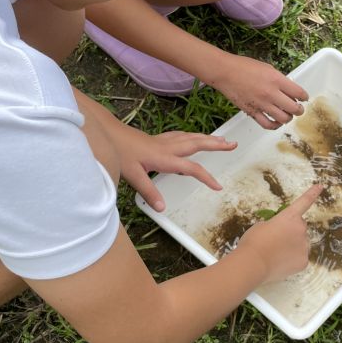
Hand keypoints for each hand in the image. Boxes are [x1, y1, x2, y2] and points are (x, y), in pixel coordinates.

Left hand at [112, 125, 236, 210]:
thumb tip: (163, 209)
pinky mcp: (158, 138)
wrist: (108, 133)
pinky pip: (182, 135)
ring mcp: (164, 140)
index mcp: (165, 158)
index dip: (206, 177)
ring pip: (191, 137)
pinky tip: (194, 137)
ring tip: (222, 140)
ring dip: (208, 138)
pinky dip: (193, 136)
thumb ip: (149, 192)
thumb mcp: (133, 176)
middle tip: (233, 145)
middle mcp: (168, 147)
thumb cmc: (119, 153)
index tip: (218, 186)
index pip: (191, 168)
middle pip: (197, 144)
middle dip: (216, 145)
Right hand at [211, 53, 307, 129]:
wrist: (226, 72)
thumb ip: (279, 80)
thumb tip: (288, 90)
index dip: (304, 97)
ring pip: (283, 118)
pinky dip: (275, 125)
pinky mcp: (252, 112)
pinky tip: (276, 122)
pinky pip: (268, 124)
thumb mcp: (268, 68)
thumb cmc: (245, 67)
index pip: (299, 93)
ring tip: (287, 115)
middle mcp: (271, 93)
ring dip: (288, 118)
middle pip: (294, 108)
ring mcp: (262, 104)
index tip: (304, 98)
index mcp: (277, 80)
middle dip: (299, 110)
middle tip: (298, 108)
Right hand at [235, 184, 322, 282]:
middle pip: (300, 227)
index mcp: (289, 217)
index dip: (312, 193)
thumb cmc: (253, 242)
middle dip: (292, 231)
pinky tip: (280, 263)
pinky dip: (292, 259)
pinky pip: (299, 257)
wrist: (253, 264)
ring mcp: (304, 246)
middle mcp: (301, 229)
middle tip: (276, 240)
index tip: (321, 186)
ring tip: (276, 253)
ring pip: (301, 243)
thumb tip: (278, 233)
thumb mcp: (261, 226)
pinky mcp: (304, 261)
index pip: (303, 202)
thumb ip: (274, 225)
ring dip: (292, 245)